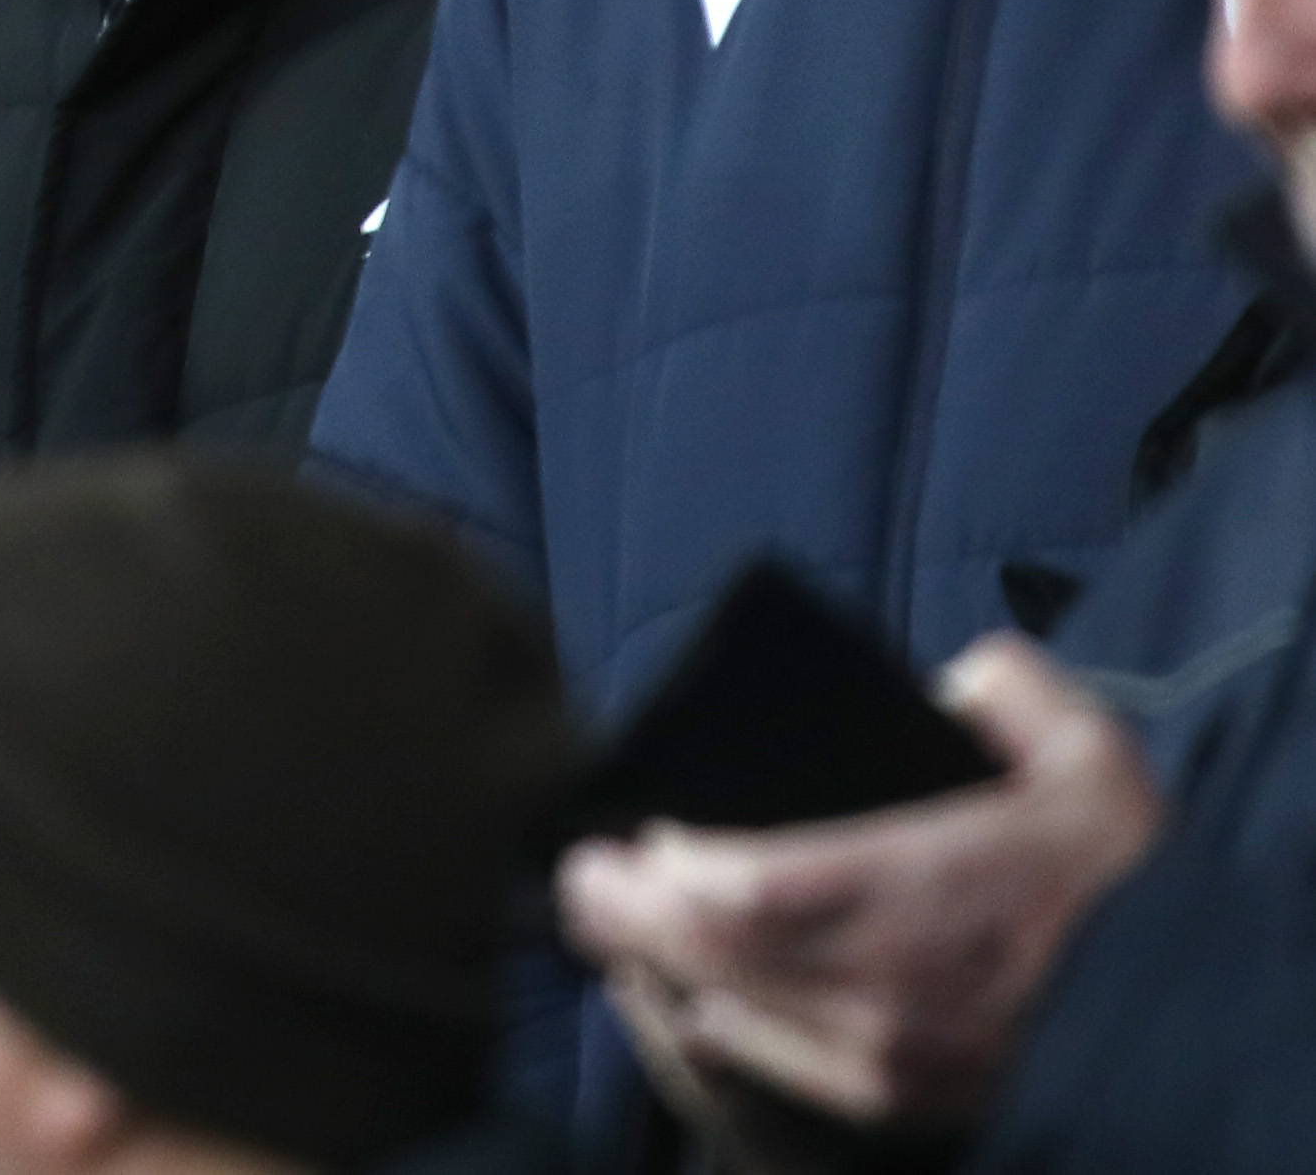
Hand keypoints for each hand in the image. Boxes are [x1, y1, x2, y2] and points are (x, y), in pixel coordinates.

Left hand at [560, 637, 1162, 1126]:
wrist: (1193, 1001)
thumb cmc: (1127, 876)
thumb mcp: (1083, 750)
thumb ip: (1000, 687)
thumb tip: (936, 682)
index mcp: (918, 895)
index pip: (737, 894)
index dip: (662, 867)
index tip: (640, 825)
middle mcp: (885, 990)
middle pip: (699, 957)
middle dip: (618, 907)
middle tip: (587, 863)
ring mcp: (881, 1056)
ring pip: (712, 1014)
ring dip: (648, 963)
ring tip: (618, 912)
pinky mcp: (888, 1098)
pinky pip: (754, 1064)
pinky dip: (699, 1020)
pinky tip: (680, 982)